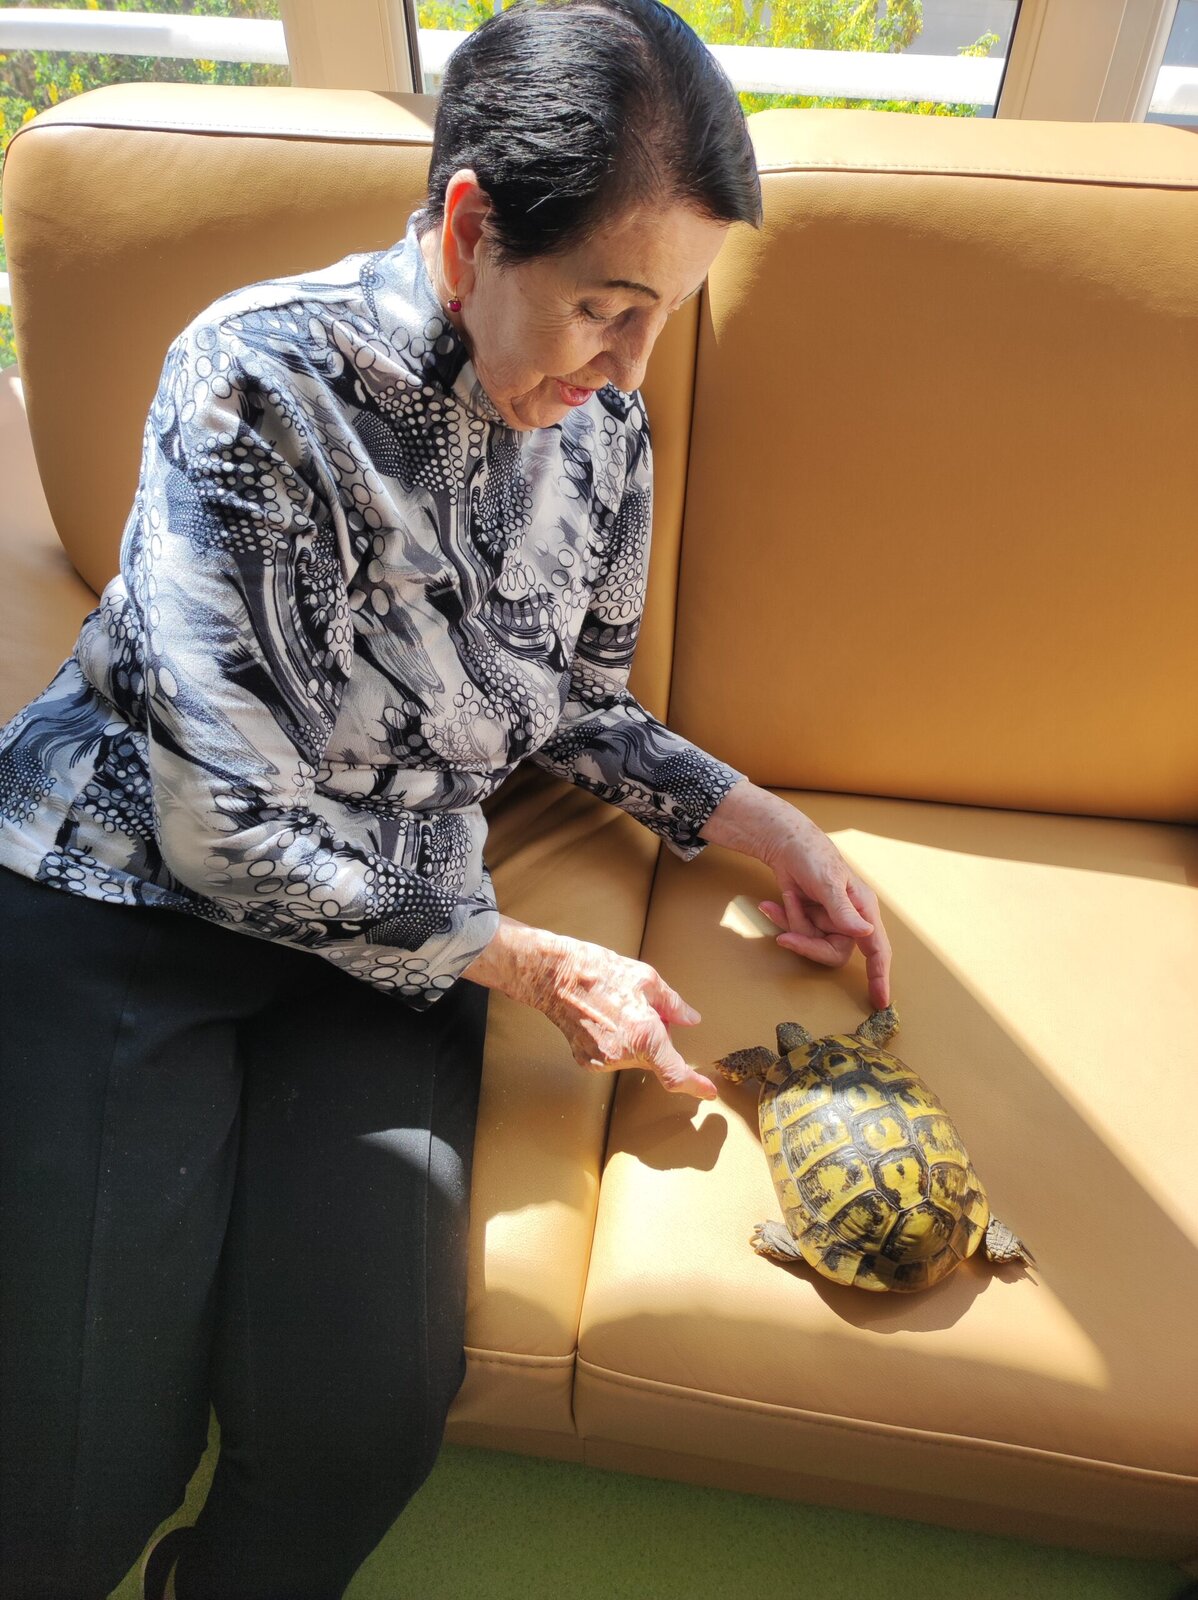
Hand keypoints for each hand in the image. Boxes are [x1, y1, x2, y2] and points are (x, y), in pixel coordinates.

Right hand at [461, 919, 716, 1099]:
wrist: (556, 976)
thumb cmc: (600, 972)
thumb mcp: (646, 979)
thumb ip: (674, 1005)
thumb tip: (691, 1020)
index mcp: (644, 1034)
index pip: (674, 1073)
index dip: (694, 1086)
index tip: (708, 1092)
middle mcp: (623, 1054)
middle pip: (654, 1058)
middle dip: (658, 1040)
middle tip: (645, 1009)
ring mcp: (602, 1061)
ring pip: (634, 1058)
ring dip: (637, 1041)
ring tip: (618, 1010)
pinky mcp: (586, 1061)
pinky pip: (614, 1057)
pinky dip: (617, 1043)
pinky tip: (603, 1020)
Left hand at [701, 780, 891, 1008]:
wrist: (783, 842)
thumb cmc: (813, 855)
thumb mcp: (828, 882)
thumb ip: (844, 910)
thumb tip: (865, 932)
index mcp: (863, 909)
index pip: (877, 949)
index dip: (880, 976)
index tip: (881, 1001)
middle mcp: (848, 918)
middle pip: (833, 952)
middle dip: (807, 944)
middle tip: (785, 937)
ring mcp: (828, 919)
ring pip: (811, 942)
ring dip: (792, 925)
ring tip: (781, 902)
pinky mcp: (809, 918)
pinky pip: (797, 931)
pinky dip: (782, 918)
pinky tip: (769, 904)